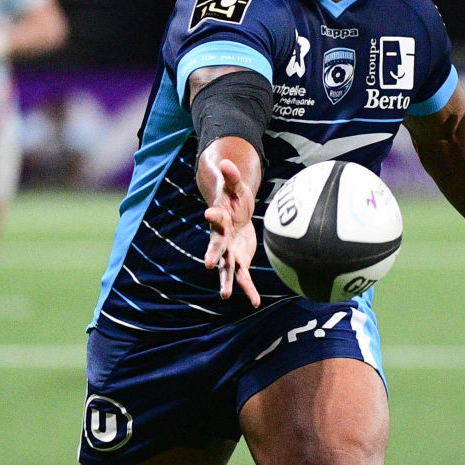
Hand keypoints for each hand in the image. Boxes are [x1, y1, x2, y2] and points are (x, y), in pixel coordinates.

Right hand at [199, 153, 260, 306]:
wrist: (234, 213)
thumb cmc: (234, 197)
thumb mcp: (235, 186)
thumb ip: (231, 177)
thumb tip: (226, 162)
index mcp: (220, 219)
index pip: (216, 216)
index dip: (213, 214)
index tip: (209, 213)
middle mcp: (221, 239)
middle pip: (217, 248)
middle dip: (214, 255)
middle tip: (210, 264)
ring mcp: (229, 252)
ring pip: (227, 269)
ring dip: (226, 281)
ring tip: (224, 295)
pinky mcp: (239, 261)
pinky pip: (244, 277)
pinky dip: (248, 290)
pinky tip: (255, 303)